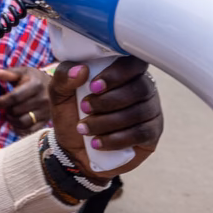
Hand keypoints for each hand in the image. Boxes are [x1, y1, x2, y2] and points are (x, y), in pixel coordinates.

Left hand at [0, 66, 52, 135]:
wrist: (56, 87)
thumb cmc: (34, 79)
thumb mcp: (23, 72)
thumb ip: (9, 73)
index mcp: (36, 85)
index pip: (15, 97)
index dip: (2, 102)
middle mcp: (43, 99)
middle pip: (17, 110)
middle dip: (7, 110)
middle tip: (5, 107)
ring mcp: (45, 111)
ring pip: (22, 121)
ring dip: (11, 120)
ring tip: (9, 115)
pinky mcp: (46, 120)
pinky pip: (30, 130)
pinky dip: (19, 129)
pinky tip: (14, 124)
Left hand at [48, 57, 161, 174]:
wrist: (74, 150)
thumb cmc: (72, 115)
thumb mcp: (60, 94)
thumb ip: (64, 76)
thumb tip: (81, 69)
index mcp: (123, 72)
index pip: (134, 62)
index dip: (117, 73)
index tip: (94, 86)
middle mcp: (142, 87)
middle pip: (139, 88)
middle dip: (108, 101)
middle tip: (84, 108)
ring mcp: (150, 110)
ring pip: (139, 112)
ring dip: (107, 122)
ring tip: (84, 129)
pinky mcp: (152, 132)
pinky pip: (142, 133)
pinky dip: (116, 139)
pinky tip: (97, 143)